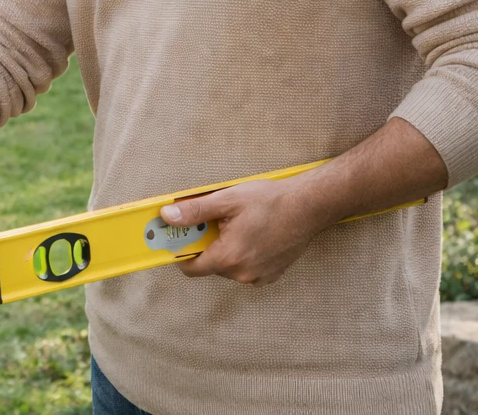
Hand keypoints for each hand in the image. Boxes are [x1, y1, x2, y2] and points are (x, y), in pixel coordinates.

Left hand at [164, 178, 330, 285]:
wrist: (309, 206)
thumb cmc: (270, 201)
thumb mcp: (227, 200)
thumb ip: (194, 211)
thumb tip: (167, 217)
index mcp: (229, 258)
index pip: (191, 268)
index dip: (181, 252)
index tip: (180, 237)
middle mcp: (243, 274)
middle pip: (210, 265)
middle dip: (207, 245)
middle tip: (215, 222)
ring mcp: (259, 277)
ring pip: (229, 266)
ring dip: (226, 249)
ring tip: (238, 226)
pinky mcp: (272, 275)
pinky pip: (246, 268)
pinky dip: (243, 254)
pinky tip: (253, 235)